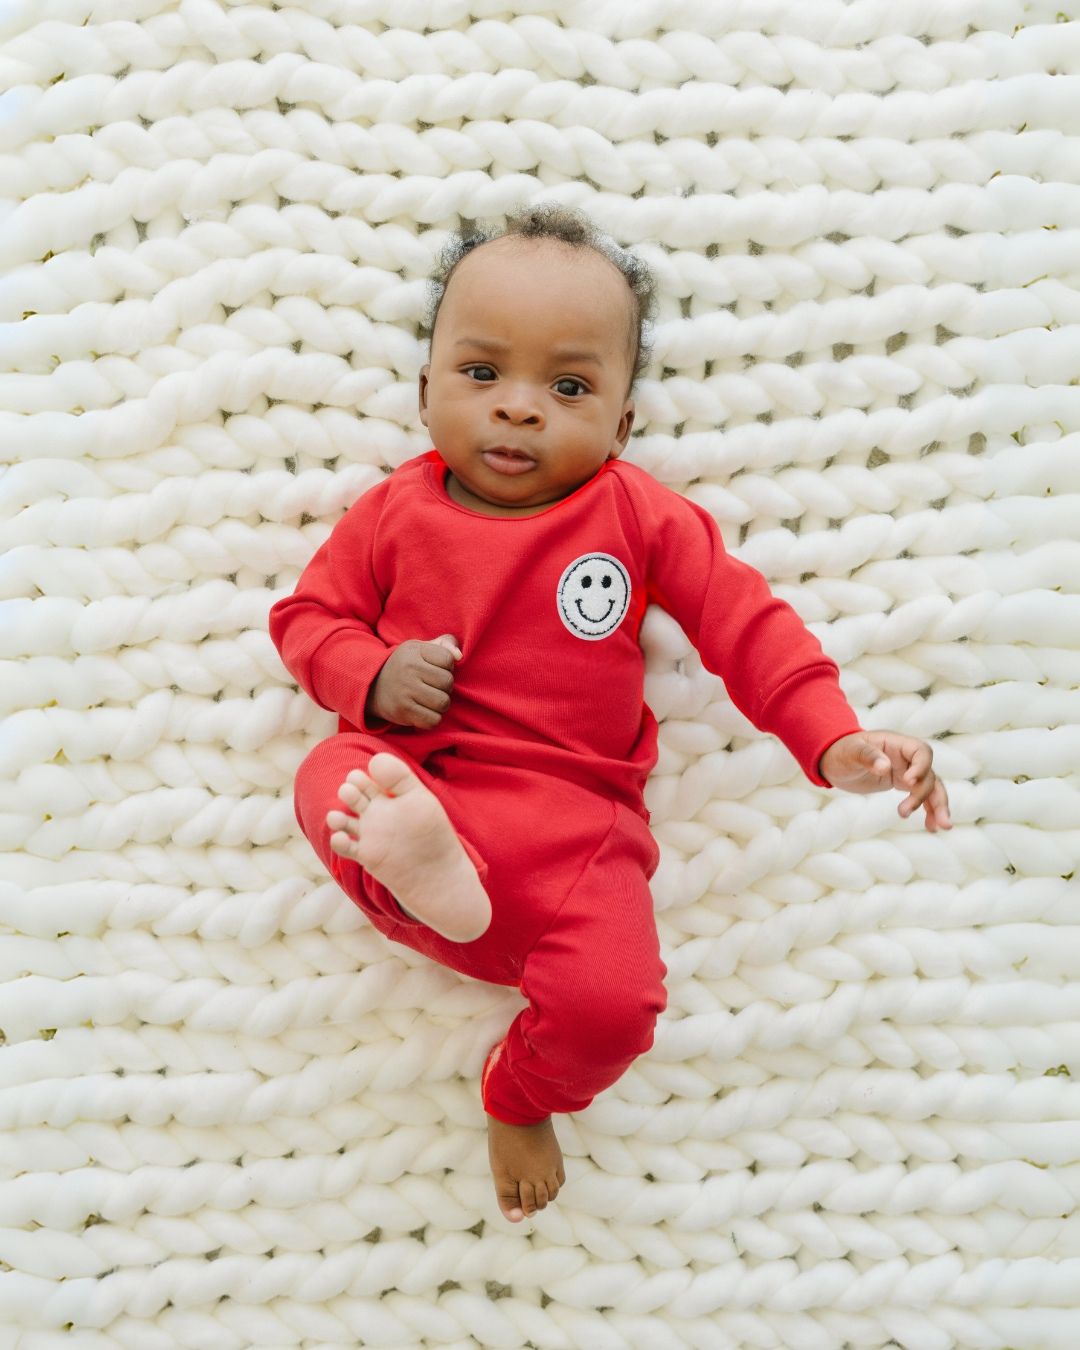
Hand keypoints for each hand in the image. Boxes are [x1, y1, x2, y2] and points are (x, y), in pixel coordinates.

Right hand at [366, 634, 461, 729]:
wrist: (372, 686)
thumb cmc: (406, 666)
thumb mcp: (421, 649)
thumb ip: (445, 644)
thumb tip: (459, 656)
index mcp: (414, 650)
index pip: (448, 659)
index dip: (447, 667)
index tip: (435, 669)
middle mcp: (408, 669)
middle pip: (447, 682)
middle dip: (446, 687)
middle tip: (433, 687)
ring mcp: (405, 691)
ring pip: (443, 702)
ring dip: (441, 704)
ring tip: (430, 699)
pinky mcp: (403, 711)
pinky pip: (433, 720)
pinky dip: (433, 719)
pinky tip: (425, 711)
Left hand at [819, 730, 951, 831]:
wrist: (836, 760)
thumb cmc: (842, 751)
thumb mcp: (850, 752)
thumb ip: (867, 756)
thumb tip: (885, 767)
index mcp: (896, 743)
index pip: (920, 751)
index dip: (921, 767)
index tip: (908, 783)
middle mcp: (906, 757)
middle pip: (929, 774)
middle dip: (928, 795)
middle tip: (907, 812)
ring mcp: (907, 771)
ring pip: (931, 787)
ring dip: (938, 807)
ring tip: (940, 827)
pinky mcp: (903, 784)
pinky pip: (922, 796)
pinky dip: (930, 811)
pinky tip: (932, 827)